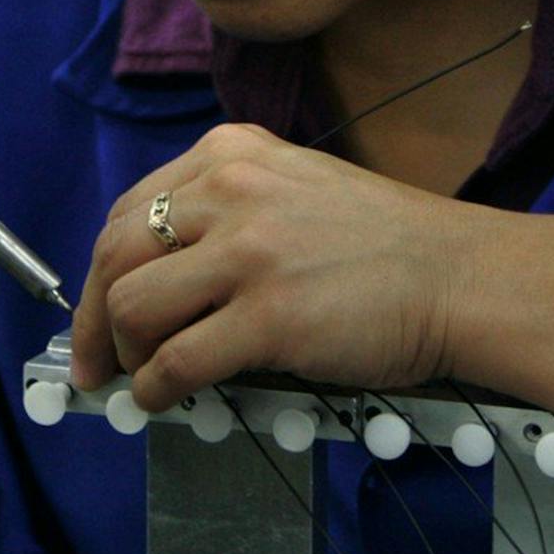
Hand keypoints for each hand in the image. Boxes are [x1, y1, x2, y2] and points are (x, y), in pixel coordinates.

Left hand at [71, 124, 475, 411]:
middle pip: (114, 255)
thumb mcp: (295, 188)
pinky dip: (155, 390)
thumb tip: (157, 281)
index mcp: (233, 154)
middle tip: (97, 364)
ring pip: (131, 307)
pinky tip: (166, 399)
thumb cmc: (388, 244)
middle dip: (92, 320)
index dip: (100, 272)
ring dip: (128, 354)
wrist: (460, 276)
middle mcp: (231, 191)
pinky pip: (175, 363)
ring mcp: (249, 253)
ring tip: (146, 378)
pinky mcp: (268, 316)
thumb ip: (227, 215)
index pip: (130, 211)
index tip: (97, 312)